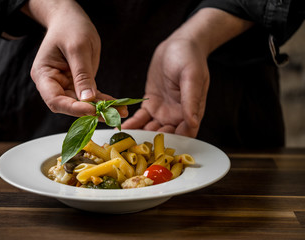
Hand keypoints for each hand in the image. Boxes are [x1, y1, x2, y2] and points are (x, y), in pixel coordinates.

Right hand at [23, 0, 126, 116]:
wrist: (71, 19)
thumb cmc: (70, 28)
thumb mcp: (78, 48)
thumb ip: (82, 75)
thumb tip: (88, 100)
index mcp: (44, 74)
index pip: (55, 100)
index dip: (73, 108)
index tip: (92, 110)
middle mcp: (53, 83)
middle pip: (70, 105)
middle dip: (91, 112)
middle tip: (112, 116)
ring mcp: (66, 84)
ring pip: (83, 104)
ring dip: (101, 109)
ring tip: (120, 112)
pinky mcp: (78, 84)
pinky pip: (91, 96)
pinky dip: (104, 101)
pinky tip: (117, 106)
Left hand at [122, 8, 252, 136]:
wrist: (178, 44)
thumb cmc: (190, 58)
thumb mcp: (192, 77)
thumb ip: (191, 100)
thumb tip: (193, 122)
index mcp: (191, 111)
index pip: (185, 134)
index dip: (173, 143)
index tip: (159, 150)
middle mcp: (177, 115)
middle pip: (165, 135)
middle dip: (152, 143)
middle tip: (137, 149)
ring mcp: (163, 111)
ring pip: (151, 129)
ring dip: (140, 135)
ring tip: (126, 141)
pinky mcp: (151, 104)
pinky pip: (141, 118)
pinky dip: (133, 124)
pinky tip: (122, 127)